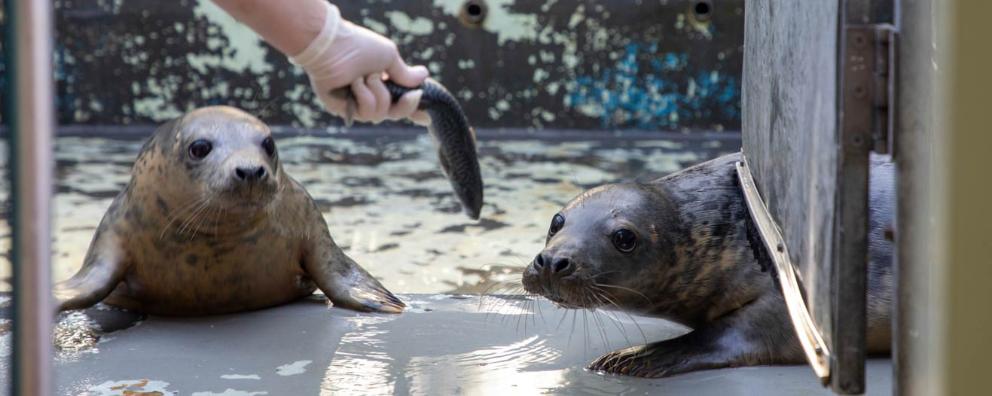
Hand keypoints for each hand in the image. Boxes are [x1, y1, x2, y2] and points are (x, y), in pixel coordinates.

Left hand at [290, 3, 428, 124]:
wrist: (334, 47)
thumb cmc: (360, 47)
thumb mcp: (389, 57)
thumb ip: (404, 73)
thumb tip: (425, 76)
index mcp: (381, 81)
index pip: (400, 100)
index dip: (413, 109)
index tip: (426, 117)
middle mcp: (370, 94)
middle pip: (395, 113)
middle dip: (406, 105)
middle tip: (413, 95)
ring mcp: (357, 104)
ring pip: (381, 114)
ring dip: (379, 93)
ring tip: (366, 76)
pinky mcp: (344, 110)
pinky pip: (366, 112)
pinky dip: (364, 96)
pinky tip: (354, 83)